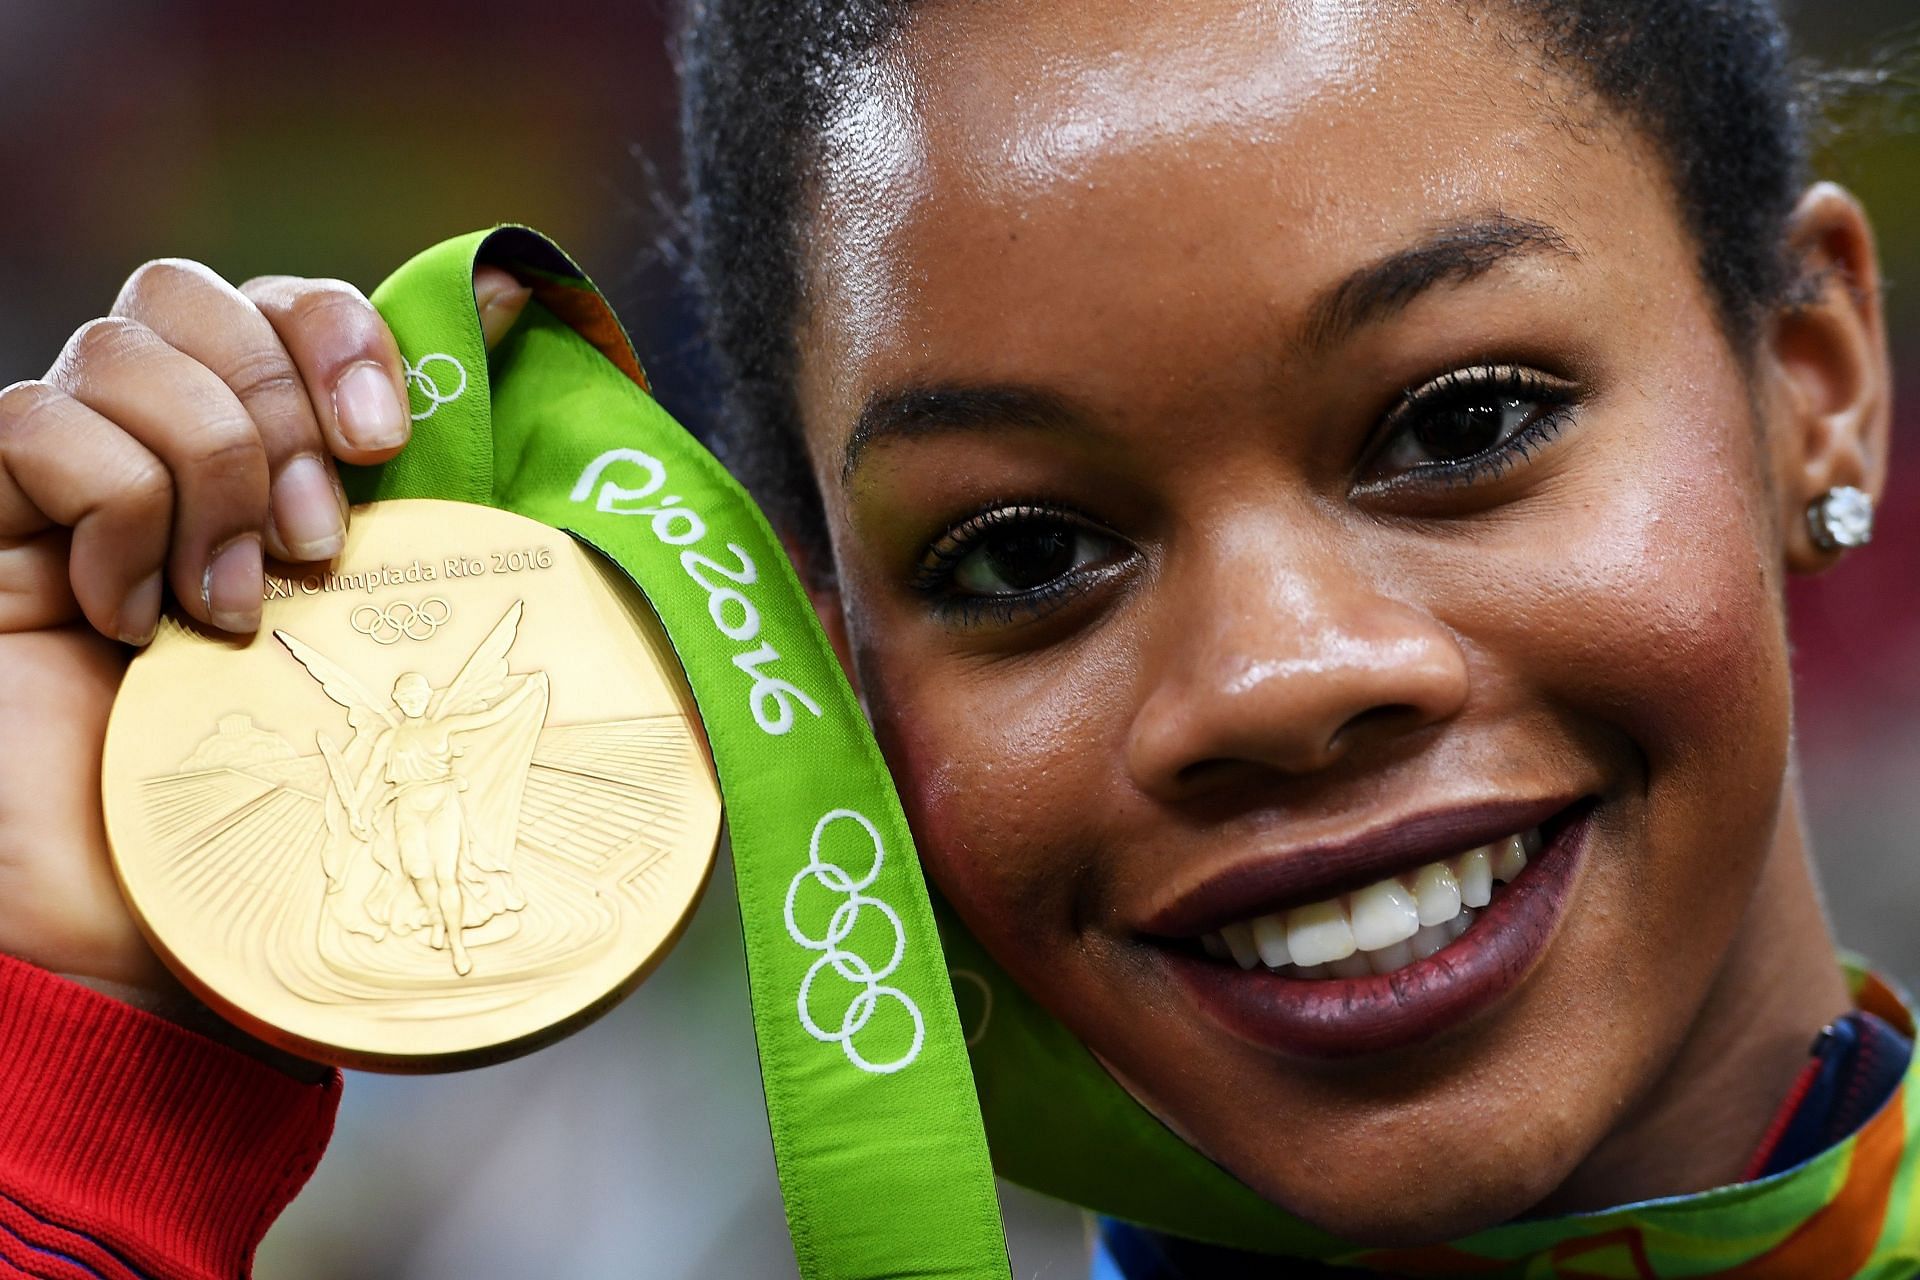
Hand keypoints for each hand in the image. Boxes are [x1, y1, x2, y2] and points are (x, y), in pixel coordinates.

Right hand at [0, 260, 529, 997]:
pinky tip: (127, 622)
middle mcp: (156, 454)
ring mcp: (61, 484)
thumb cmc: (281, 802)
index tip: (386, 440)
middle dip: (276, 407)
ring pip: (122, 346)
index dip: (338, 331)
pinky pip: (38, 427)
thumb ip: (433, 527)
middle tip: (316, 548)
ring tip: (230, 610)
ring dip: (209, 476)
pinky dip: (109, 517)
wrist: (140, 928)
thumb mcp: (385, 659)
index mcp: (264, 467)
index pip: (282, 308)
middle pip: (190, 293)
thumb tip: (523, 363)